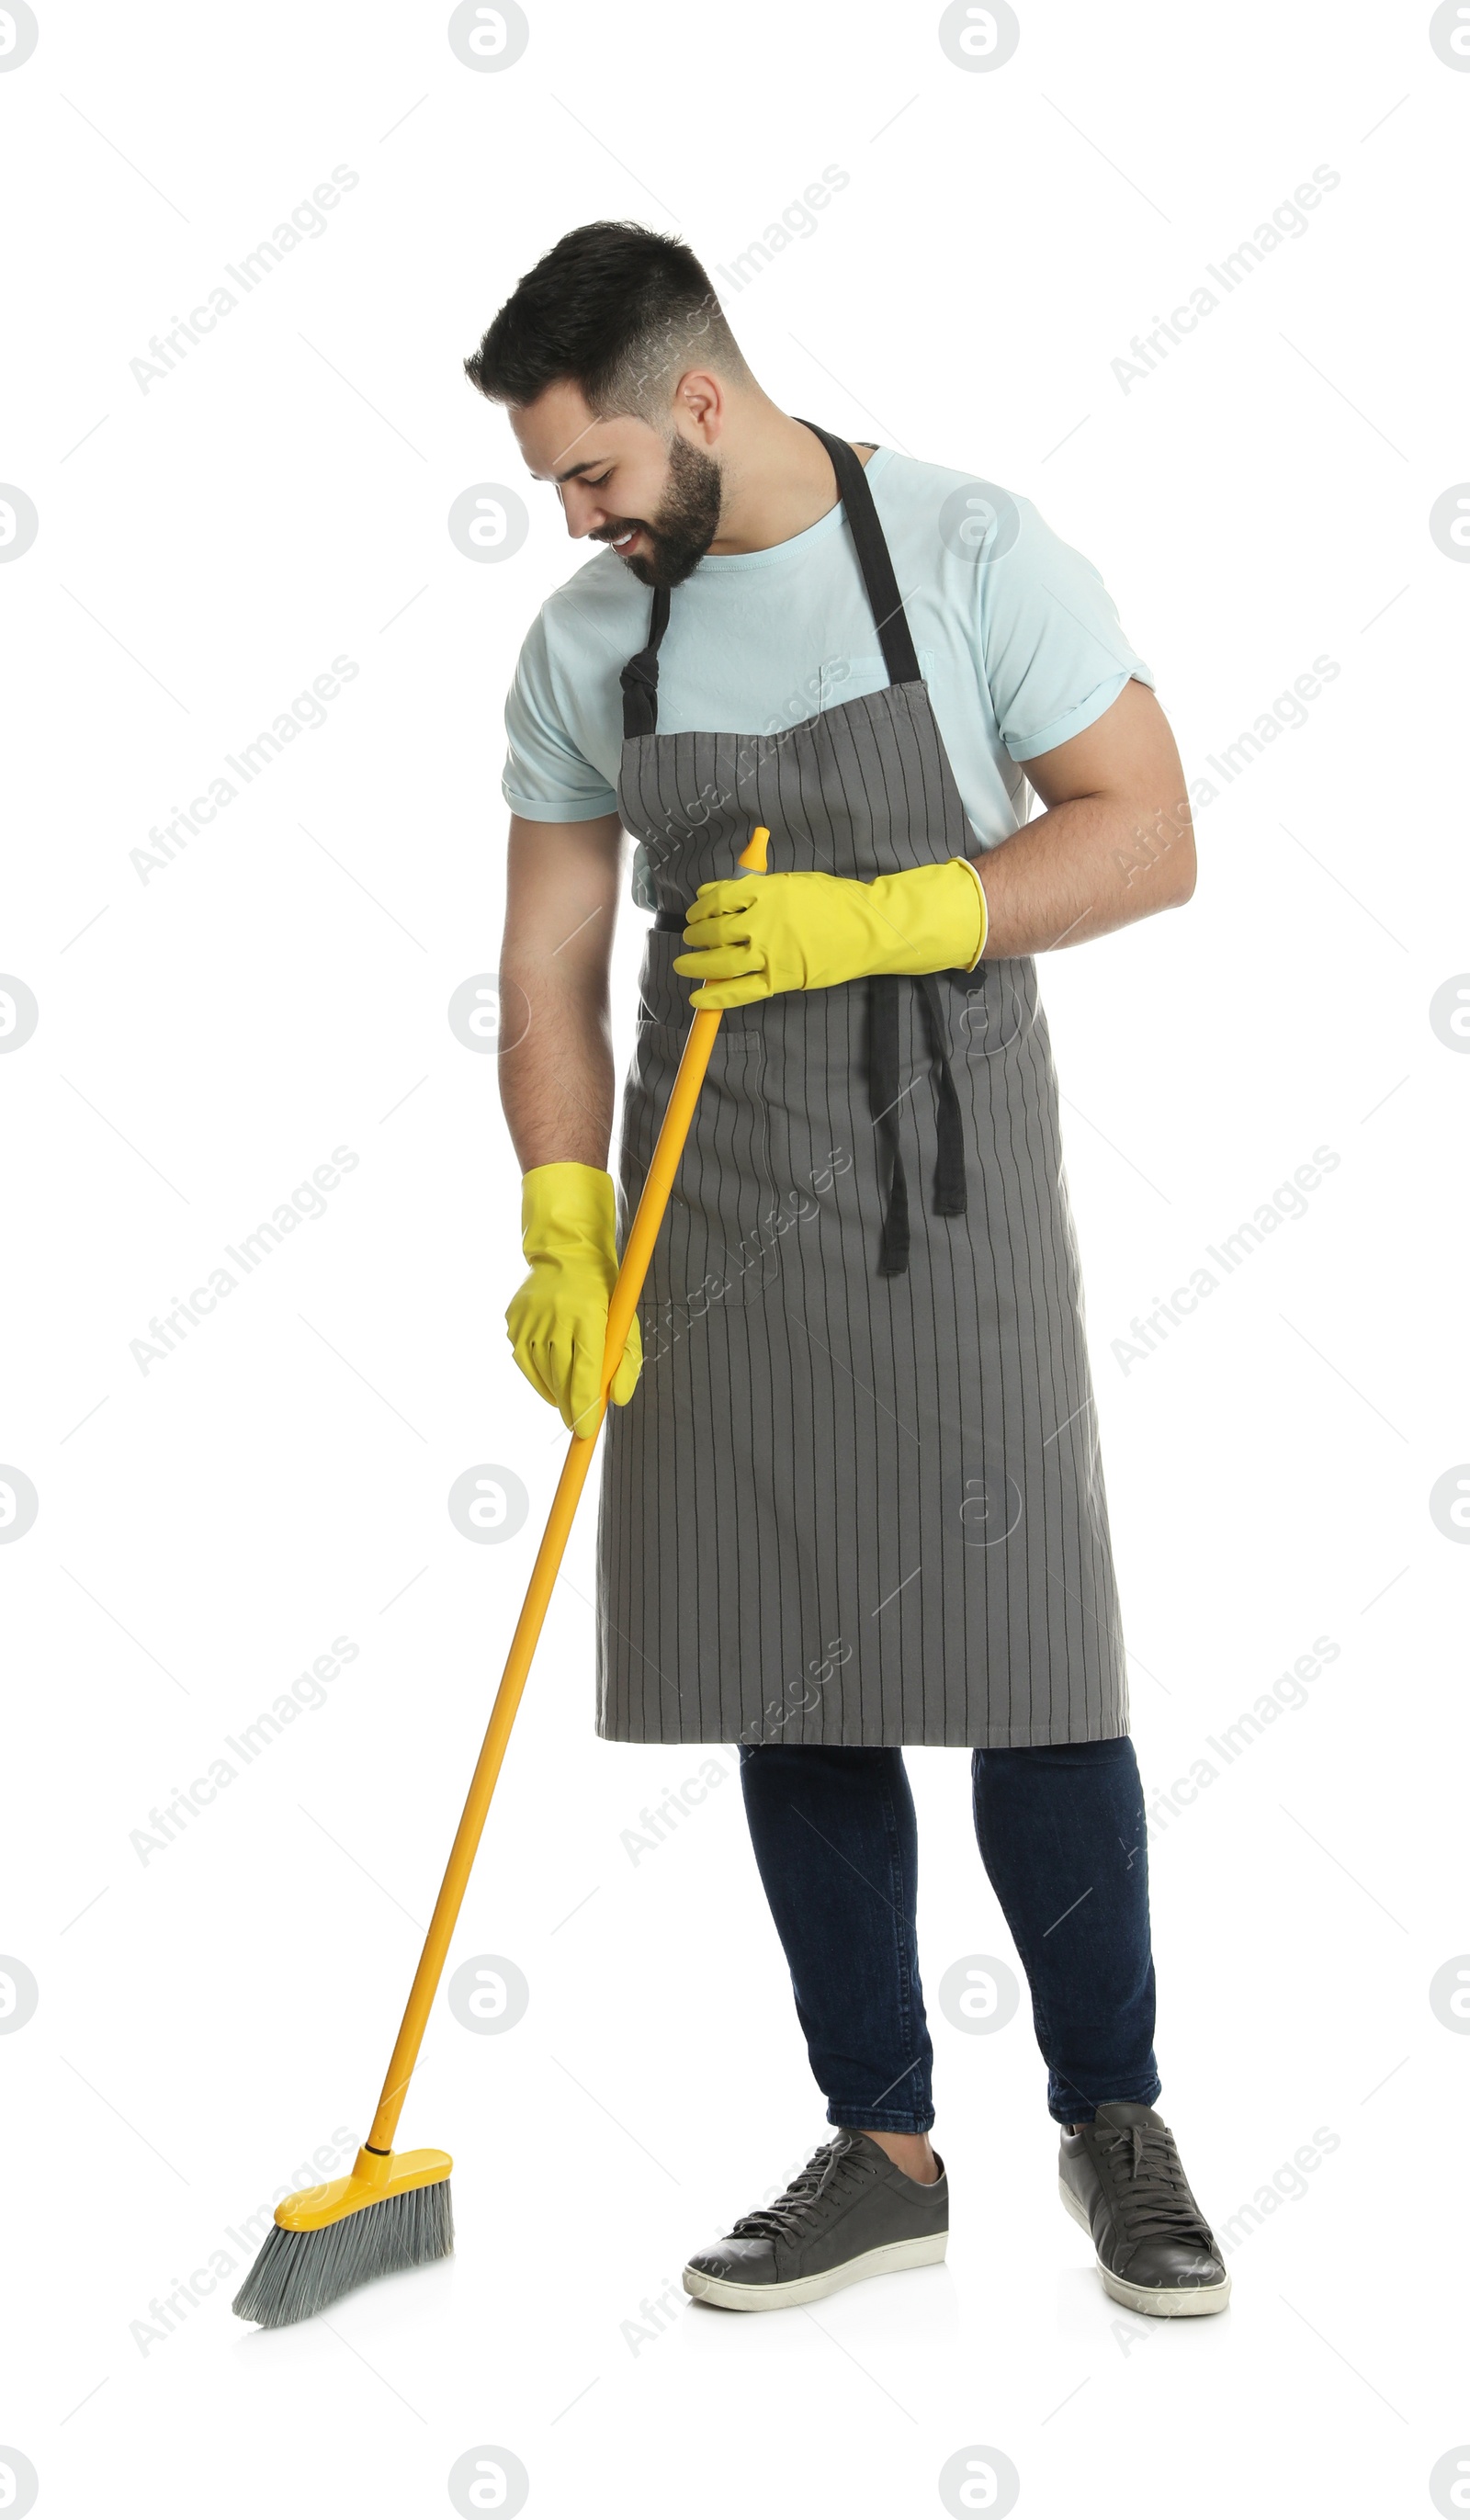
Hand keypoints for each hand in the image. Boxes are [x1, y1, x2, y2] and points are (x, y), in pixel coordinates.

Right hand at [506, 1162, 641, 1431]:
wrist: (565, 1250)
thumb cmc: (604, 1289)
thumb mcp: (626, 1320)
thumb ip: (627, 1361)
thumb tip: (616, 1400)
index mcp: (586, 1315)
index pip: (584, 1373)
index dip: (585, 1406)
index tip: (589, 1429)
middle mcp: (554, 1317)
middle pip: (560, 1378)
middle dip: (571, 1406)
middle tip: (580, 1425)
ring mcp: (529, 1319)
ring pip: (541, 1373)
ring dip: (556, 1391)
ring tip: (569, 1397)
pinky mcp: (513, 1321)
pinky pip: (524, 1361)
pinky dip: (539, 1376)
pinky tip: (552, 1378)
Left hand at [672, 856, 987, 1009]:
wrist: (869, 929)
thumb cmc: (833, 901)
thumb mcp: (791, 881)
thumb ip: (750, 887)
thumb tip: (710, 892)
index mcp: (764, 891)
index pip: (718, 899)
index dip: (700, 907)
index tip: (695, 912)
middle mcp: (761, 922)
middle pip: (714, 931)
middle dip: (695, 936)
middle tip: (690, 937)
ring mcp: (769, 953)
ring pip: (719, 962)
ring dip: (695, 964)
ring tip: (684, 964)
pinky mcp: (780, 980)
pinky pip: (740, 992)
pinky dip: (715, 997)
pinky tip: (698, 999)